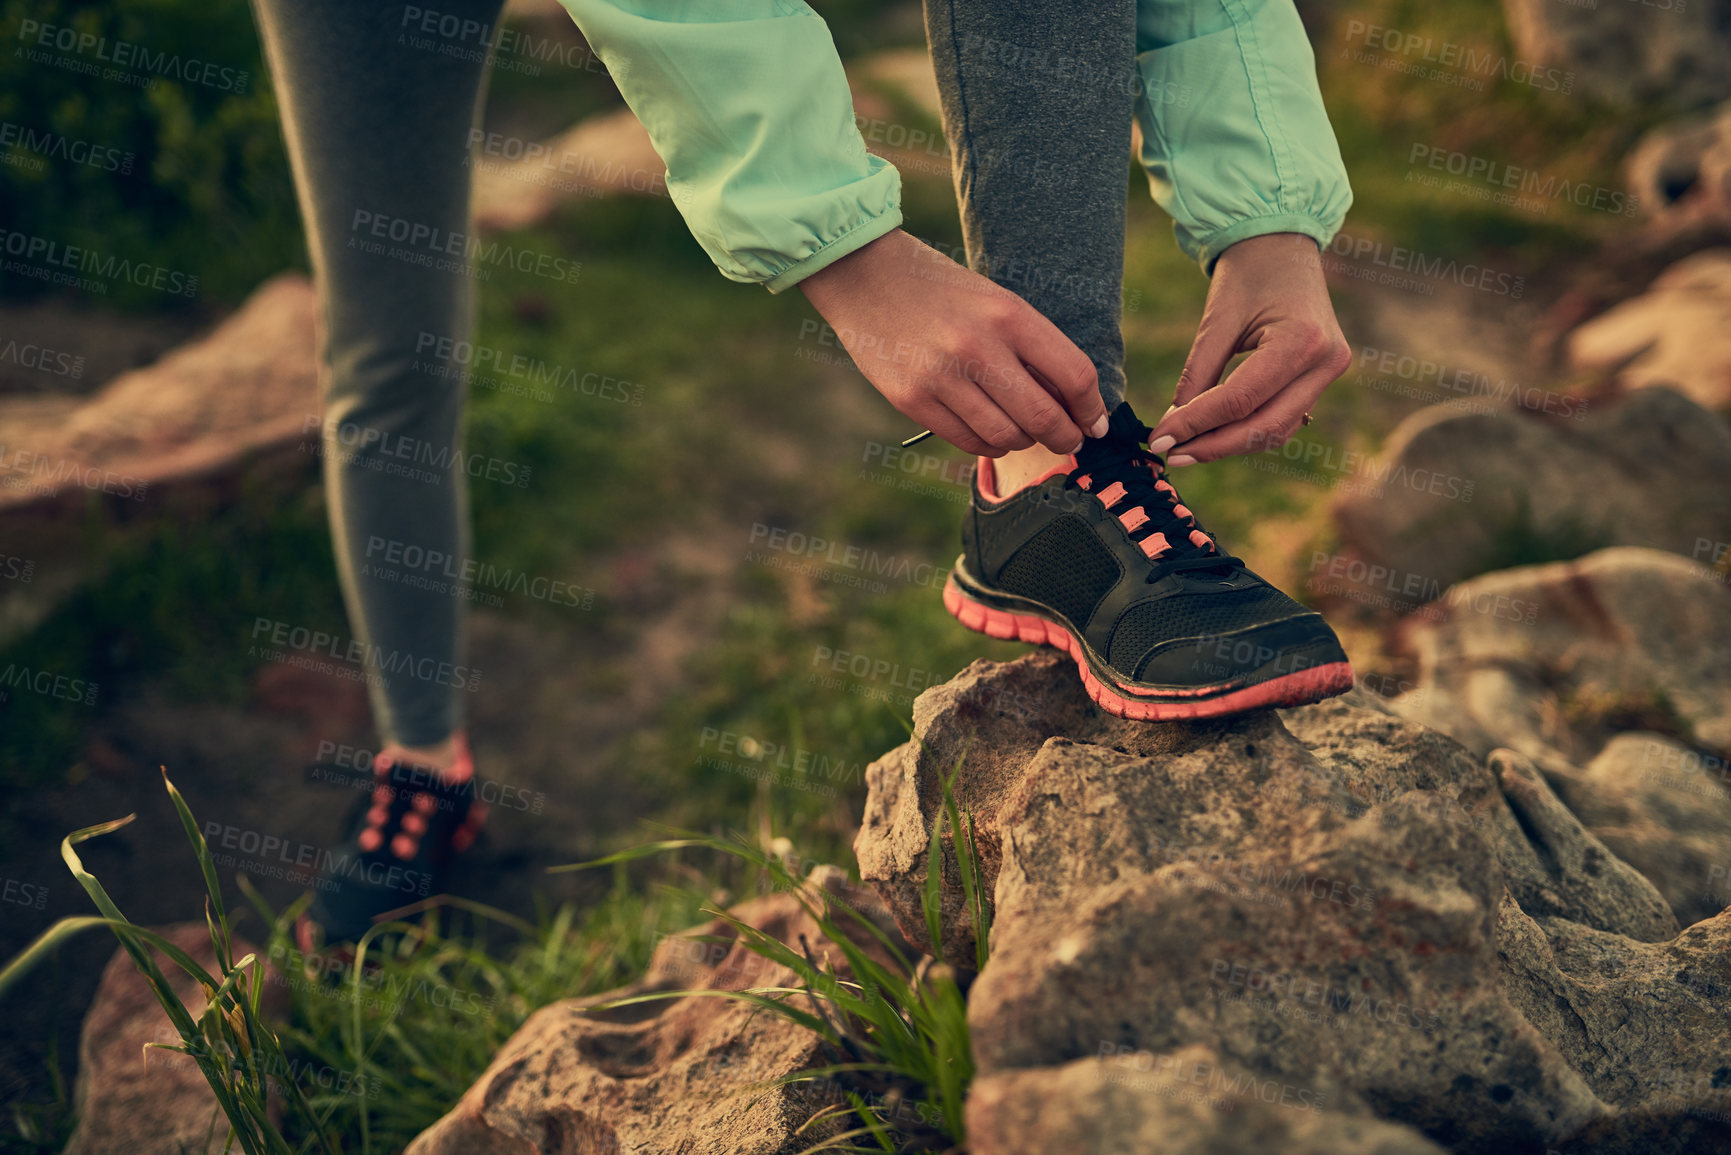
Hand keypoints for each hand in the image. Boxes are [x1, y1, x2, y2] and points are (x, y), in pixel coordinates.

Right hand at [798, 229, 1107, 456]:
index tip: (1093, 422)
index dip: (1092, 408)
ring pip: (1005, 437)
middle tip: (1068, 441)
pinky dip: (986, 444)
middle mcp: (978, 347)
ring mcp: (942, 376)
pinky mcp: (911, 399)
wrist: (866, 276)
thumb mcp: (996, 302)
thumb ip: (1031, 348)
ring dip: (1022, 441)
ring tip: (1022, 432)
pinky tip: (989, 432)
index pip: (1074, 375)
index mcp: (1009, 315)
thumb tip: (1071, 405)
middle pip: (1043, 417)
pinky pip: (965, 441)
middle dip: (1065, 438)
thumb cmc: (943, 290)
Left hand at [1148, 232, 1351, 464]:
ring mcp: (1329, 374)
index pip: (1240, 400)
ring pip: (1276, 430)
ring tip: (1184, 449)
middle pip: (1264, 426)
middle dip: (1213, 446)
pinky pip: (1283, 419)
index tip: (1158, 438)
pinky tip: (1212, 435)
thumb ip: (1198, 374)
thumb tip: (1173, 425)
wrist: (1284, 247)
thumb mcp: (1218, 320)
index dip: (1196, 424)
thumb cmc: (1249, 274)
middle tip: (1170, 453)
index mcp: (1301, 342)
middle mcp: (1325, 364)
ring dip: (1229, 445)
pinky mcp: (1321, 380)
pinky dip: (1247, 431)